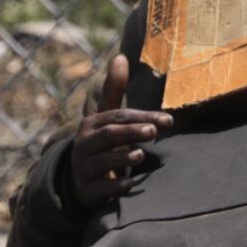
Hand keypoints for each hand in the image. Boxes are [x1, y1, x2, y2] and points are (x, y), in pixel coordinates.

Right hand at [67, 55, 172, 208]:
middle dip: (131, 132)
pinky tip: (131, 183)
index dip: (142, 117)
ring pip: (102, 161)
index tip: (167, 120)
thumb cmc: (100, 142)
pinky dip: (115, 186)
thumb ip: (114, 89)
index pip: (118, 117)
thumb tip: (121, 56)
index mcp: (92, 124)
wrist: (78, 179)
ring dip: (122, 157)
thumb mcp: (104, 117)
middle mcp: (85, 144)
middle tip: (154, 131)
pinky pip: (100, 188)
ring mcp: (84, 168)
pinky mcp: (87, 190)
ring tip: (141, 154)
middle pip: (108, 135)